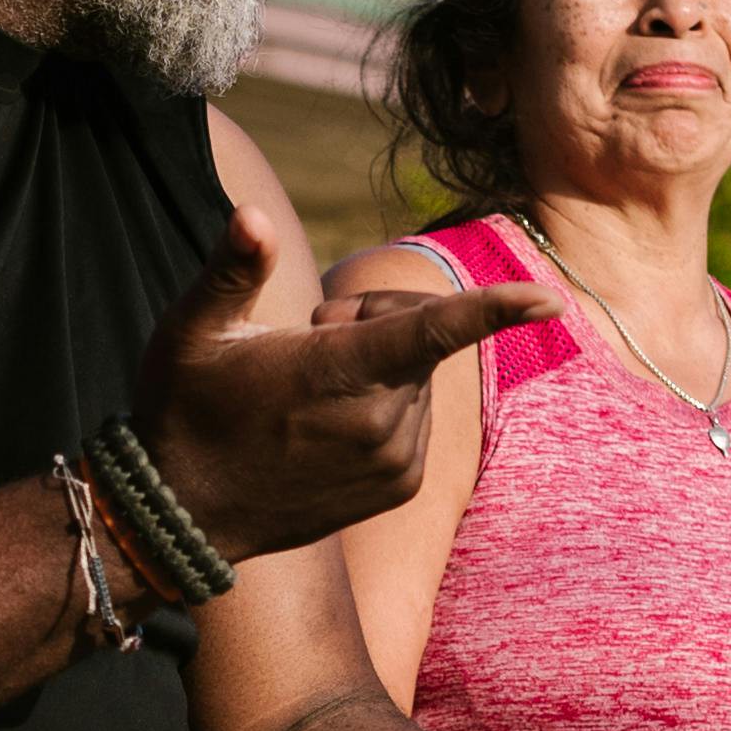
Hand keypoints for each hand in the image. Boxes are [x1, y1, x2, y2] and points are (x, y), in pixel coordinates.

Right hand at [129, 206, 538, 561]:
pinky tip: (325, 424)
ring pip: (421, 376)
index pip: (432, 331)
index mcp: (339, 375)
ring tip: (308, 392)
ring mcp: (395, 461)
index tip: (547, 299)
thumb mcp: (191, 332)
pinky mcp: (401, 487)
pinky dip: (385, 405)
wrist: (184, 514)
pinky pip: (418, 417)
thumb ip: (232, 270)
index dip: (493, 308)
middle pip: (421, 332)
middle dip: (377, 316)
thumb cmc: (182, 409)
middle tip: (308, 337)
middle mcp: (381, 422)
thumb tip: (252, 216)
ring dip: (380, 365)